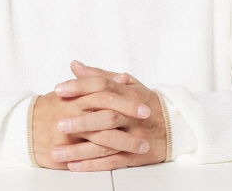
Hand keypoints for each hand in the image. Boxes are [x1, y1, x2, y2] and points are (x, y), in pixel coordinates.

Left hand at [52, 60, 167, 170]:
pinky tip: (74, 166)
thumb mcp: (127, 83)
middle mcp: (131, 115)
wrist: (174, 125)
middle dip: (82, 121)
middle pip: (106, 116)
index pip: (102, 86)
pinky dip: (92, 165)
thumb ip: (99, 75)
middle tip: (59, 124)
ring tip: (58, 153)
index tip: (60, 90)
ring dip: (81, 150)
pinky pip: (112, 161)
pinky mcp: (135, 155)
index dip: (81, 87)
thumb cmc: (145, 102)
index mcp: (128, 93)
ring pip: (106, 143)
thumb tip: (75, 66)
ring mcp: (134, 136)